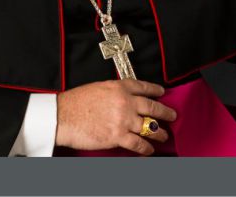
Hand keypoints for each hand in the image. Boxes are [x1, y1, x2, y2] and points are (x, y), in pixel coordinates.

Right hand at [55, 78, 176, 155]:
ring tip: (164, 136)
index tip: (162, 93)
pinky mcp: (118, 136)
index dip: (155, 90)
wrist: (63, 116)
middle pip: (152, 107)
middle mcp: (125, 101)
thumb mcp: (98, 88)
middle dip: (165, 112)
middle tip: (172, 115)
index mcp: (118, 87)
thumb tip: (125, 98)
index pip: (143, 86)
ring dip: (159, 133)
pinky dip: (147, 148)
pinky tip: (150, 150)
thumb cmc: (76, 102)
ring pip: (150, 127)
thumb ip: (114, 91)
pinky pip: (139, 144)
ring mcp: (123, 119)